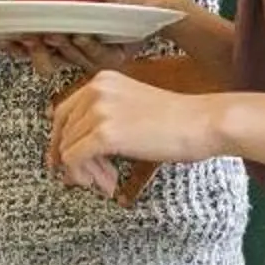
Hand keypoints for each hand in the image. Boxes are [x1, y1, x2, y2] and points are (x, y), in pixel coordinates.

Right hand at [0, 0, 181, 80]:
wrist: (159, 0)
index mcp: (66, 26)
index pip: (33, 39)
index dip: (14, 42)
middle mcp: (76, 44)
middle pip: (44, 56)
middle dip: (32, 50)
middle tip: (27, 38)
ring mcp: (93, 55)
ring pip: (67, 58)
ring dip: (60, 46)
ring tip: (54, 33)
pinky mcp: (111, 62)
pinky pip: (94, 59)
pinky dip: (88, 48)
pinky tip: (85, 36)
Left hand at [46, 70, 224, 199]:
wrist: (203, 122)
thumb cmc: (178, 119)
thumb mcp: (133, 106)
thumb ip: (105, 117)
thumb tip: (74, 147)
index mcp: (102, 80)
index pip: (63, 112)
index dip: (61, 141)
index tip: (64, 162)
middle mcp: (96, 90)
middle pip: (63, 133)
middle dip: (76, 161)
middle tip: (97, 178)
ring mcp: (98, 111)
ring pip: (67, 149)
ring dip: (85, 172)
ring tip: (109, 182)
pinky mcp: (104, 134)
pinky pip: (73, 160)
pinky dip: (85, 176)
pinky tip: (109, 183)